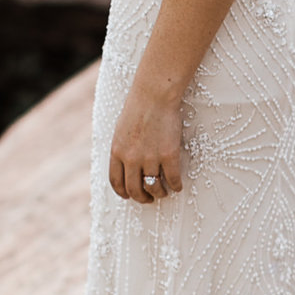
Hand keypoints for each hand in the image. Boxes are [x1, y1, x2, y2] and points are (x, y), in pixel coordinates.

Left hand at [109, 87, 184, 203]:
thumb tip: (125, 165)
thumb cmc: (138, 108)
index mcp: (117, 152)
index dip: (124, 193)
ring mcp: (150, 158)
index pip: (117, 182)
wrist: (155, 95)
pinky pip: (173, 179)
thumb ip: (121, 149)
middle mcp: (131, 159)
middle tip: (149, 199)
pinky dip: (175, 186)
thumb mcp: (121, 131)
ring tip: (164, 192)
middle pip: (134, 189)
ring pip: (154, 187)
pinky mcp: (169, 155)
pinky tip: (178, 186)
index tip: (130, 196)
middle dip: (142, 198)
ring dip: (159, 194)